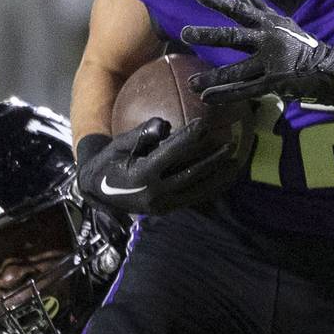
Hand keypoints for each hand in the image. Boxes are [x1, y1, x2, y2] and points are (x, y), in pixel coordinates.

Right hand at [75, 118, 237, 215]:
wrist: (98, 194)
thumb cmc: (108, 162)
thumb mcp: (118, 145)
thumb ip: (141, 135)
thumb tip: (164, 124)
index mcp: (141, 175)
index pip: (171, 153)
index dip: (189, 138)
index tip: (204, 123)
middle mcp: (155, 193)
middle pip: (191, 173)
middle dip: (212, 158)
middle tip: (230, 143)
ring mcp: (163, 205)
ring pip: (197, 189)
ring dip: (218, 176)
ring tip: (236, 162)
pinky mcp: (168, 210)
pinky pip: (194, 197)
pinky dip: (211, 187)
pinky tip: (224, 177)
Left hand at [182, 0, 333, 120]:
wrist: (326, 68)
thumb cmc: (299, 43)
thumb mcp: (279, 21)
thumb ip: (257, 6)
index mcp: (268, 24)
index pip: (240, 11)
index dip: (219, 2)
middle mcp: (268, 41)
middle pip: (233, 37)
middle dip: (208, 35)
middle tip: (185, 32)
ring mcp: (271, 63)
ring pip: (236, 70)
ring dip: (212, 77)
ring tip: (191, 82)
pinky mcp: (274, 83)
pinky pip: (245, 91)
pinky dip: (225, 95)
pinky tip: (207, 98)